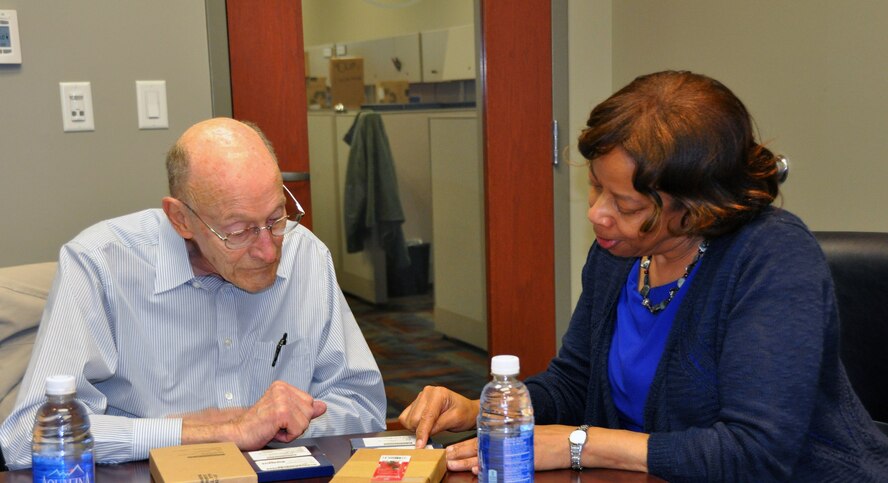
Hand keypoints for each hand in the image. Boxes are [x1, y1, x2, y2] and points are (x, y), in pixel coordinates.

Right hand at [230, 380, 326, 448]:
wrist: (238, 433)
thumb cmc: (258, 425)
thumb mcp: (284, 415)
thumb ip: (303, 409)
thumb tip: (322, 406)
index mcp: (282, 386)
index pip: (309, 402)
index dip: (298, 416)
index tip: (281, 419)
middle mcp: (282, 389)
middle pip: (310, 411)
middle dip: (297, 424)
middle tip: (277, 425)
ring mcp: (281, 400)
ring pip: (305, 422)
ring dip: (291, 431)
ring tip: (274, 428)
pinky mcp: (281, 412)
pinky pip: (298, 430)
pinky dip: (287, 437)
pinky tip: (273, 432)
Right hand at [398, 386, 477, 447]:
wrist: (467, 410)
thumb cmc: (464, 413)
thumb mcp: (455, 420)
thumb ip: (439, 426)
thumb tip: (424, 436)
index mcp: (438, 394)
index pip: (426, 416)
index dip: (422, 432)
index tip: (420, 445)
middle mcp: (426, 393)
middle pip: (414, 419)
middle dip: (421, 431)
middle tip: (433, 434)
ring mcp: (420, 397)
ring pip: (408, 419)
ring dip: (416, 429)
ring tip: (431, 428)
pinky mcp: (415, 403)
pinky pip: (405, 418)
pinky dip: (411, 425)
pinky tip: (423, 426)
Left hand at [444, 426, 572, 473]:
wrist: (567, 442)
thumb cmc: (547, 440)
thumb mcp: (523, 438)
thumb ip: (504, 447)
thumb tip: (480, 462)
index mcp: (504, 435)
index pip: (478, 440)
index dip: (462, 446)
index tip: (448, 451)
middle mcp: (506, 440)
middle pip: (478, 446)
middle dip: (460, 453)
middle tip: (444, 457)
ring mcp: (513, 449)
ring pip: (486, 454)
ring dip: (468, 460)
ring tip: (453, 463)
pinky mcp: (521, 458)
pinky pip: (503, 464)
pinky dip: (490, 467)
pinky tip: (478, 469)